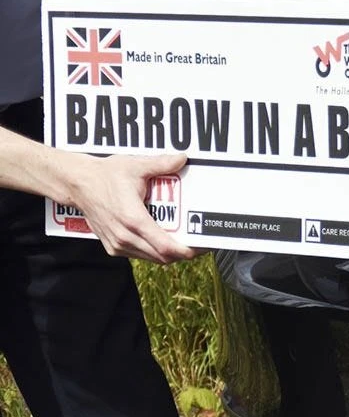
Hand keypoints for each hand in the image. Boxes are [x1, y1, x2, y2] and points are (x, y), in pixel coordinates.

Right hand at [59, 152, 197, 263]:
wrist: (78, 184)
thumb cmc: (105, 176)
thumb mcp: (137, 165)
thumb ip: (162, 164)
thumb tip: (182, 159)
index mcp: (133, 219)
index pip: (164, 246)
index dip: (186, 250)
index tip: (201, 247)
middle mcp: (124, 236)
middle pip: (161, 256)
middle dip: (184, 253)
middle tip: (201, 244)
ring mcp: (117, 244)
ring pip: (151, 257)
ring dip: (170, 253)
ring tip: (187, 241)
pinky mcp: (113, 245)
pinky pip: (140, 254)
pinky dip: (155, 250)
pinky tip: (166, 238)